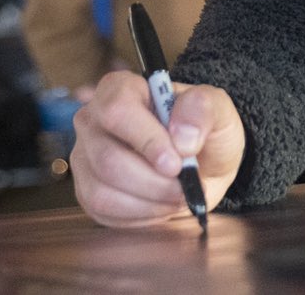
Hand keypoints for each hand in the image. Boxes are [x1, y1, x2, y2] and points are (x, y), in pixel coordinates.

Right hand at [70, 70, 243, 228]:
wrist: (202, 165)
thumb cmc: (204, 132)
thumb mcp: (219, 111)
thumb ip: (204, 109)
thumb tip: (182, 136)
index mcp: (120, 89)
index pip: (117, 110)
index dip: (146, 140)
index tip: (176, 162)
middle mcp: (93, 121)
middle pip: (108, 159)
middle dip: (154, 182)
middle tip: (185, 185)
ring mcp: (85, 157)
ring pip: (102, 191)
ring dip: (149, 201)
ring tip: (177, 194)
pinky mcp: (86, 191)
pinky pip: (103, 212)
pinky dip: (140, 215)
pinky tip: (160, 203)